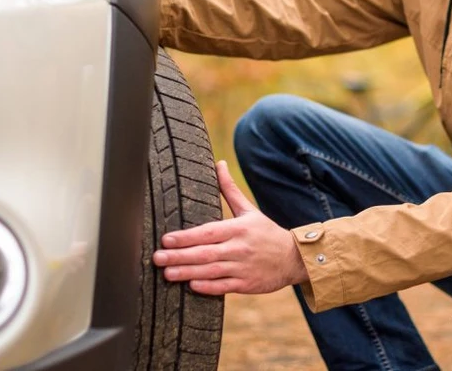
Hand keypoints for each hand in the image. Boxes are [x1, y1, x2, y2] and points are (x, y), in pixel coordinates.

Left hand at [152, 160, 308, 294]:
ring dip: (188, 272)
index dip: (186, 237)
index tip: (166, 239)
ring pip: (212, 271)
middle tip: (157, 258)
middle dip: (180, 256)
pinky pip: (224, 287)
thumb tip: (219, 163)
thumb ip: (229, 190)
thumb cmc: (266, 233)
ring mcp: (243, 267)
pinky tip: (192, 285)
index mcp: (238, 228)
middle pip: (205, 252)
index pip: (208, 232)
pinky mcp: (247, 284)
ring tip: (167, 274)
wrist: (294, 258)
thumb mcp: (249, 210)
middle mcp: (240, 248)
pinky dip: (208, 286)